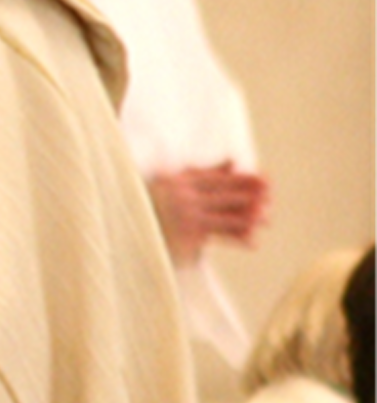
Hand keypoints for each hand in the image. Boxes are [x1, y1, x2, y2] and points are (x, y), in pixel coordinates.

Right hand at [150, 161, 270, 264]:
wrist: (130, 228)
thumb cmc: (153, 201)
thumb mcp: (174, 181)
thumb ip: (205, 171)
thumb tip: (234, 161)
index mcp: (180, 179)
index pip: (219, 178)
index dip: (244, 179)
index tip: (265, 179)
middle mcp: (184, 196)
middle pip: (226, 195)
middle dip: (251, 197)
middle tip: (270, 199)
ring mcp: (187, 217)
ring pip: (227, 217)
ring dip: (249, 219)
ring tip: (266, 219)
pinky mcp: (189, 236)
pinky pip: (220, 236)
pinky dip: (237, 239)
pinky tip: (252, 242)